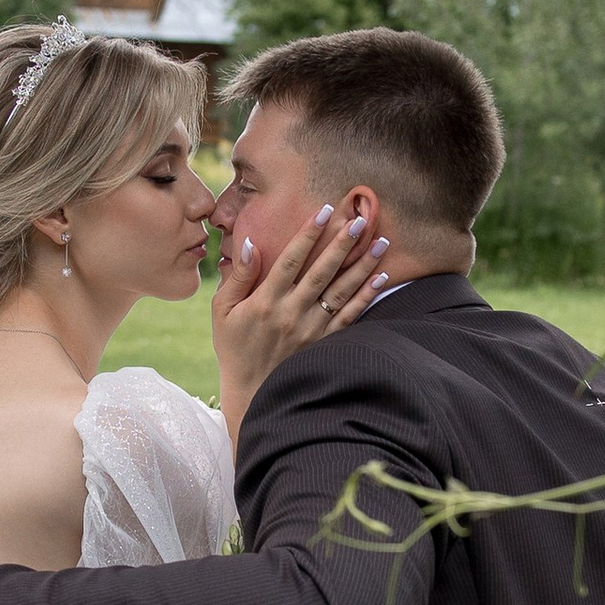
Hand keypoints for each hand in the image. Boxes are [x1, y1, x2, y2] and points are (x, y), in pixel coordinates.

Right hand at [212, 202, 389, 436]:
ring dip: (362, 265)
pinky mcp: (325, 343)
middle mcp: (291, 313)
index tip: (325, 211)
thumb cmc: (234, 347)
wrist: (252, 393)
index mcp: (265, 301)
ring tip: (380, 242)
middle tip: (361, 220)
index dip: (308, 234)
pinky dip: (367, 297)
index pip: (290, 260)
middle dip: (342, 244)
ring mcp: (311, 330)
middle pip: (321, 272)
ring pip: (341, 292)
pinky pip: (350, 316)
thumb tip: (248, 244)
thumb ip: (238, 277)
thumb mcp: (222, 311)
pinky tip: (381, 277)